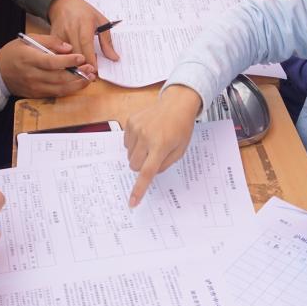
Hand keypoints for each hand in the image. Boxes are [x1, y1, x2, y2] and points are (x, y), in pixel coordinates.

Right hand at [0, 33, 95, 97]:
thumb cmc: (14, 53)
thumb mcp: (28, 39)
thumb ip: (49, 40)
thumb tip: (68, 47)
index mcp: (28, 58)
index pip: (51, 62)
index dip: (67, 61)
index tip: (81, 57)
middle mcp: (31, 75)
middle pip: (58, 77)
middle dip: (77, 74)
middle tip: (90, 69)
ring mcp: (33, 87)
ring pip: (59, 89)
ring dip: (76, 85)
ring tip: (89, 78)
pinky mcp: (35, 95)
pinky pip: (55, 94)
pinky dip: (68, 90)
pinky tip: (77, 85)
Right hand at [48, 0, 118, 68]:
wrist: (63, 3)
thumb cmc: (84, 12)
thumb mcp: (100, 21)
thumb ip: (107, 41)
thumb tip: (114, 58)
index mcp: (84, 23)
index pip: (86, 43)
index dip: (90, 59)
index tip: (95, 71)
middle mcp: (71, 29)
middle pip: (75, 53)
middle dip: (83, 66)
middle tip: (91, 75)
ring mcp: (60, 34)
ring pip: (65, 56)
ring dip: (74, 66)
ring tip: (82, 72)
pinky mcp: (53, 39)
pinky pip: (58, 54)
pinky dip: (65, 62)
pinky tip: (72, 65)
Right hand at [125, 85, 200, 205]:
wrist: (176, 104)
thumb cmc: (180, 128)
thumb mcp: (180, 150)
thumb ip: (164, 165)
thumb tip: (149, 173)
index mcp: (161, 145)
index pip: (147, 172)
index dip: (139, 189)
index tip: (132, 201)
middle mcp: (146, 136)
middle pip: (134, 165)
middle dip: (142, 165)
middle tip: (153, 156)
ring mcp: (136, 128)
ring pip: (129, 155)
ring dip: (138, 153)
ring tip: (151, 141)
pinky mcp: (130, 121)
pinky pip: (126, 142)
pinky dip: (134, 143)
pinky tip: (145, 134)